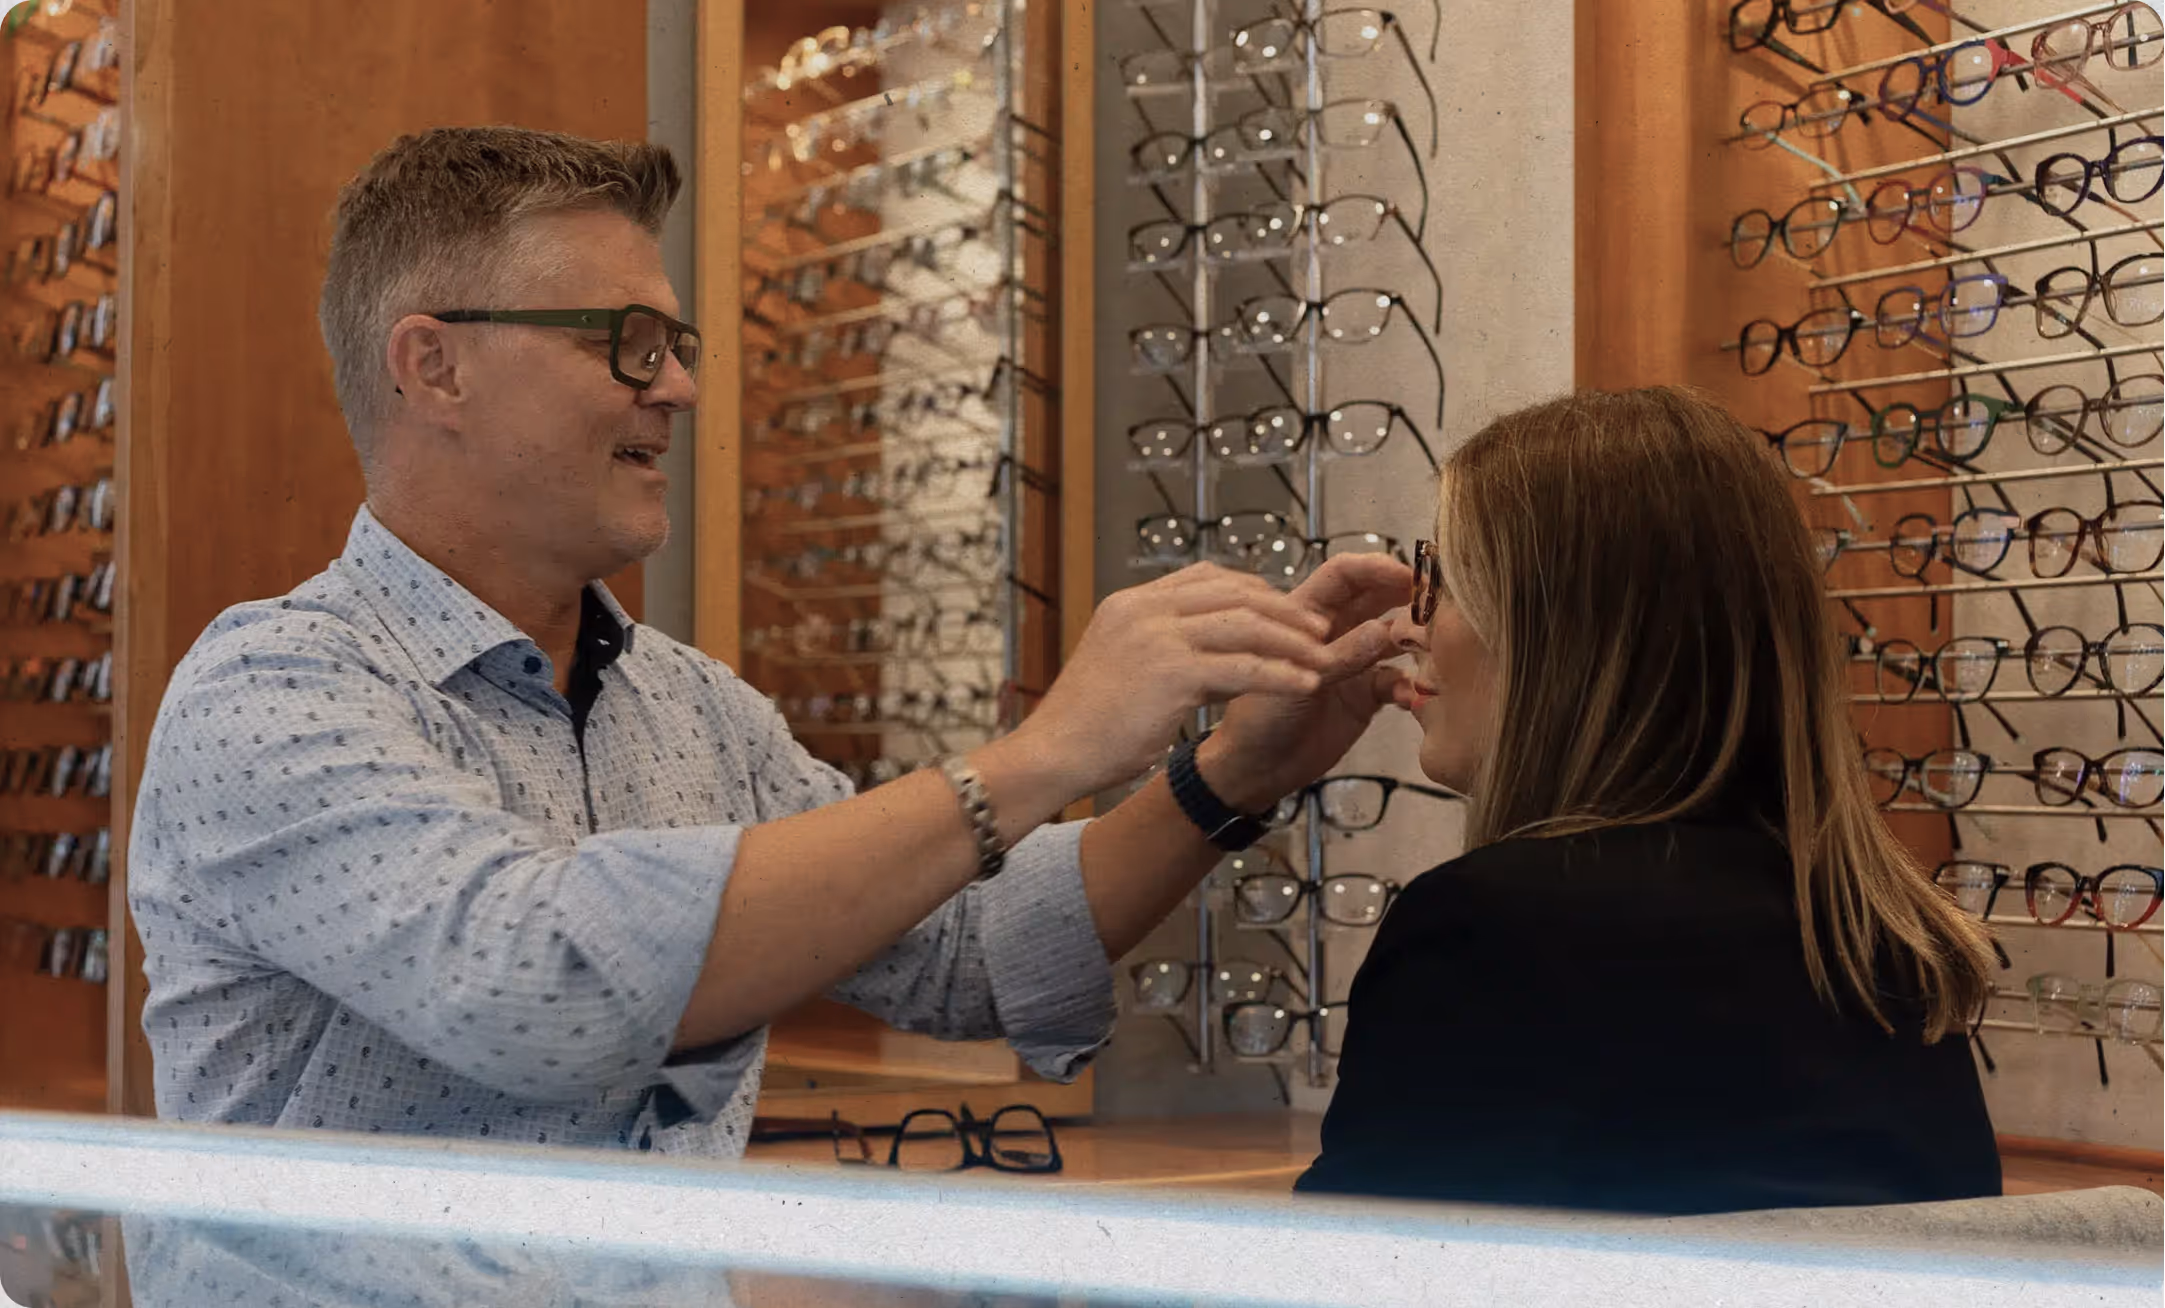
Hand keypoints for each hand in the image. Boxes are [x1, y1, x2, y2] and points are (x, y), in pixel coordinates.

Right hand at [997, 563, 1334, 804]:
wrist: (1052, 754)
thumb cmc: (1086, 726)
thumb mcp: (1122, 668)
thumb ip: (1164, 649)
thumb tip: (1212, 655)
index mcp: (1129, 604)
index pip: (1204, 576)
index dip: (1252, 589)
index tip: (1283, 607)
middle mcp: (1142, 610)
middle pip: (1233, 592)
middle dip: (1283, 609)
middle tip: (1318, 628)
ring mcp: (1156, 637)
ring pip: (1245, 624)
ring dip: (1292, 641)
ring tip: (1323, 657)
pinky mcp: (1171, 672)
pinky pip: (1244, 667)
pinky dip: (1281, 675)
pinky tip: (1304, 686)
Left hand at [1199, 553, 1414, 811]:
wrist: (1257, 770)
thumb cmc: (1258, 717)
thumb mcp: (1295, 678)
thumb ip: (1340, 655)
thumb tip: (1384, 629)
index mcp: (1305, 613)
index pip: (1344, 575)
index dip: (1376, 568)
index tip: (1410, 575)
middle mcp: (1334, 632)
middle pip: (1378, 599)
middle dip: (1407, 597)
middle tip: (1438, 605)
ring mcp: (1352, 663)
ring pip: (1393, 638)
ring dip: (1414, 640)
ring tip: (1434, 647)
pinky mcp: (1365, 696)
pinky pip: (1395, 681)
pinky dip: (1407, 686)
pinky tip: (1408, 696)